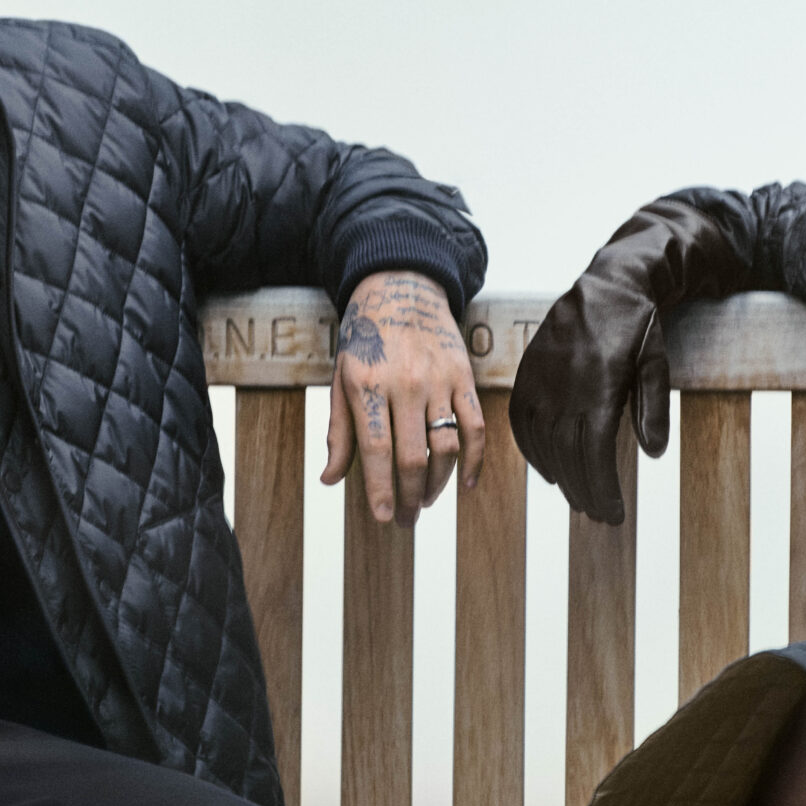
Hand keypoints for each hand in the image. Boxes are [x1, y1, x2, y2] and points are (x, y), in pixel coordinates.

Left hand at [321, 271, 483, 524]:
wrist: (401, 287)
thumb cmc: (365, 339)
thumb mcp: (340, 378)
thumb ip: (339, 430)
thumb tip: (329, 479)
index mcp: (367, 385)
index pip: (375, 450)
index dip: (380, 489)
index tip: (385, 517)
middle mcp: (405, 384)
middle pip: (413, 456)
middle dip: (410, 496)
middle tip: (406, 518)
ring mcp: (438, 381)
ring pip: (446, 447)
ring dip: (438, 483)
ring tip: (425, 500)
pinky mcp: (464, 377)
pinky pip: (475, 427)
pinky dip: (474, 460)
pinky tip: (465, 484)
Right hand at [510, 277, 665, 525]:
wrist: (604, 286)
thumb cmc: (637, 328)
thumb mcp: (656, 364)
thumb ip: (653, 409)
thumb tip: (653, 454)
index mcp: (599, 388)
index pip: (596, 455)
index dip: (604, 490)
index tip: (614, 514)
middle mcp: (565, 389)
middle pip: (569, 457)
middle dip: (585, 492)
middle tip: (599, 514)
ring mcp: (541, 382)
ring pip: (544, 445)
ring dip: (561, 478)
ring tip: (579, 499)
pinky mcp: (527, 376)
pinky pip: (522, 425)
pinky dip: (534, 454)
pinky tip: (550, 472)